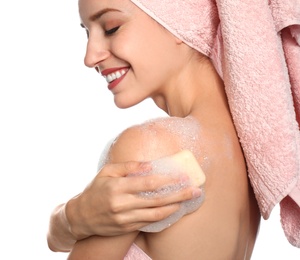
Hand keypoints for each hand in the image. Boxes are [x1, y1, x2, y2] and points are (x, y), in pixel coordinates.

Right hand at [66, 161, 200, 239]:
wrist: (81, 216)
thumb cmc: (96, 189)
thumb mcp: (107, 172)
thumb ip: (129, 167)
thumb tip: (150, 165)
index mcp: (117, 187)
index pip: (148, 183)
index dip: (168, 180)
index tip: (183, 176)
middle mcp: (122, 204)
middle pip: (156, 200)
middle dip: (178, 194)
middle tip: (195, 190)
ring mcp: (125, 219)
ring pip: (155, 214)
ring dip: (175, 207)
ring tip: (188, 200)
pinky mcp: (126, 228)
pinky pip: (149, 222)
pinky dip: (164, 216)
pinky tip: (174, 210)